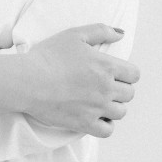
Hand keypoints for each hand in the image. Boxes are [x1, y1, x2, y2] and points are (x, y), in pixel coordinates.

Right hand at [21, 24, 139, 137]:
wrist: (27, 81)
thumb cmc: (48, 56)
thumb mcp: (74, 35)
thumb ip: (101, 31)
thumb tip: (120, 34)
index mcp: (106, 66)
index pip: (134, 74)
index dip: (126, 73)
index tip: (115, 73)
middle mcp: (106, 88)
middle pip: (129, 94)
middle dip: (120, 89)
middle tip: (103, 87)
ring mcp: (96, 108)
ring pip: (120, 112)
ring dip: (113, 107)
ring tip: (99, 102)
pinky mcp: (84, 123)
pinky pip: (107, 131)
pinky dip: (105, 125)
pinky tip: (96, 118)